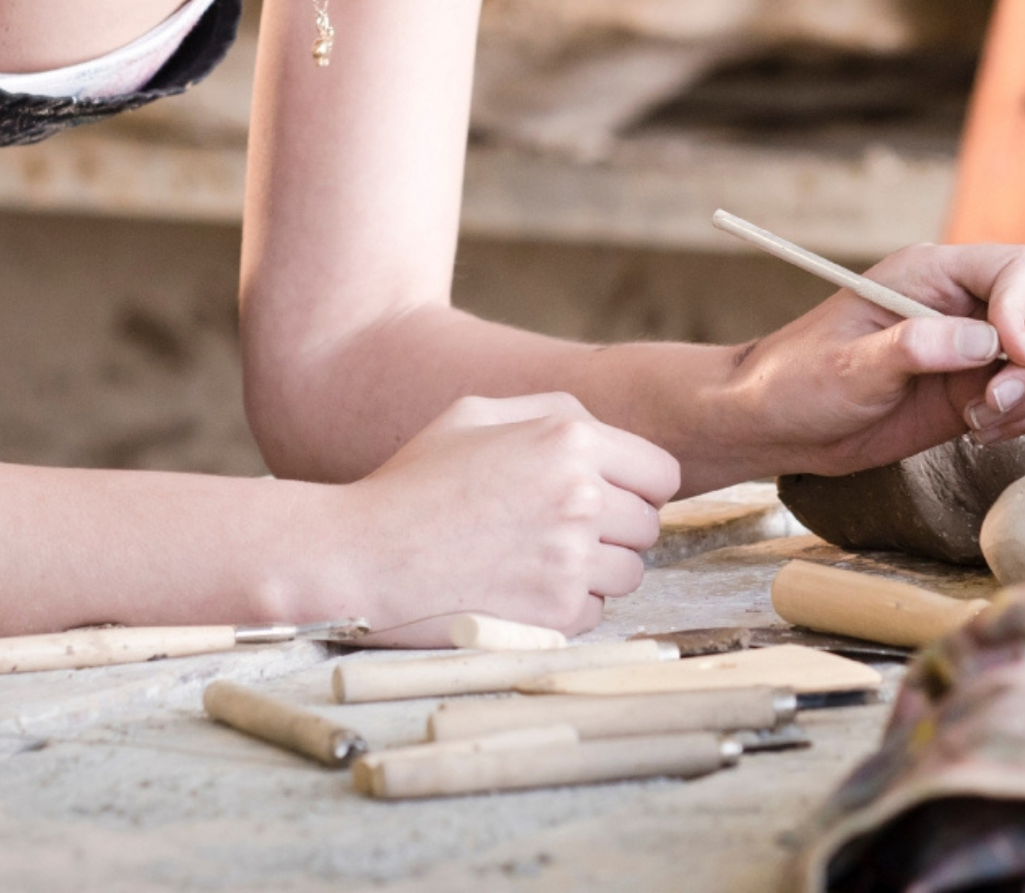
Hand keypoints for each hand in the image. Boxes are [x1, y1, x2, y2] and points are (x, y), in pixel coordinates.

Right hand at [334, 394, 680, 643]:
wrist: (362, 557)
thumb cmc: (414, 481)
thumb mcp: (475, 414)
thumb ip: (550, 411)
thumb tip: (606, 432)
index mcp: (568, 438)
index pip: (661, 472)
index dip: (637, 485)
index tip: (609, 495)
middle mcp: (581, 496)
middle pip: (648, 525)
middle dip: (615, 528)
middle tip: (560, 528)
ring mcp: (571, 559)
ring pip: (630, 573)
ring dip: (597, 570)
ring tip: (537, 558)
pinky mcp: (557, 614)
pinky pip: (596, 612)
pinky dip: (568, 606)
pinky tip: (519, 587)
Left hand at [713, 243, 1024, 479]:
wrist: (781, 424)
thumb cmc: (801, 381)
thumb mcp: (850, 365)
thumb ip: (914, 348)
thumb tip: (983, 341)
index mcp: (931, 274)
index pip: (1018, 266)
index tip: (1012, 356)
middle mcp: (961, 302)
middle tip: (997, 401)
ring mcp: (972, 346)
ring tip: (978, 422)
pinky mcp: (974, 387)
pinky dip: (1019, 417)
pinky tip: (977, 432)